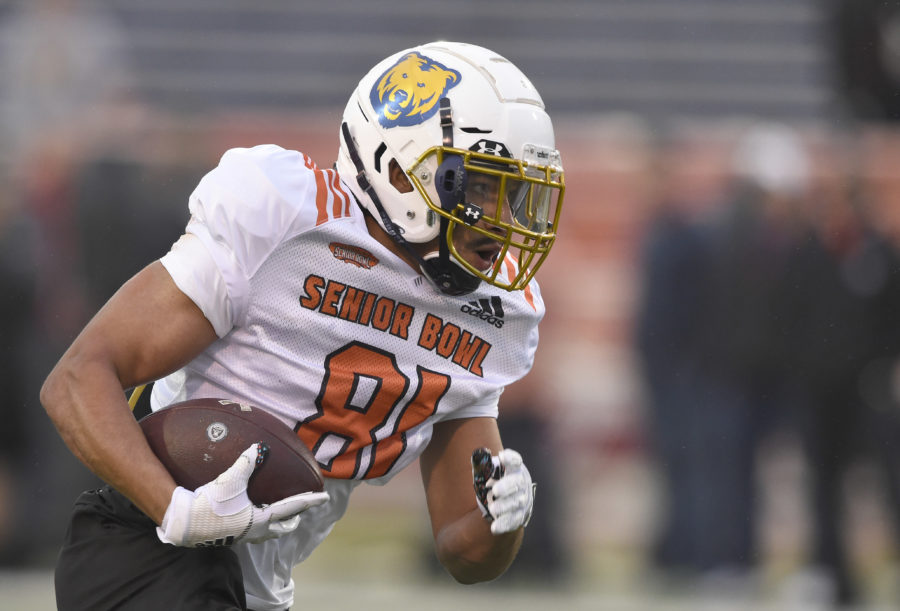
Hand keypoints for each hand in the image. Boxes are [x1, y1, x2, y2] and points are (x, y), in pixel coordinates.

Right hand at [157, 443, 329, 546]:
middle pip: (283, 527)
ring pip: (268, 532)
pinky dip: (259, 522)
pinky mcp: (229, 537)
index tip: (325, 498)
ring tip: (278, 513)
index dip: (310, 501)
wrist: (183, 524)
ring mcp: (242, 537)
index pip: (292, 508)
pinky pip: (251, 531)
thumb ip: (247, 462)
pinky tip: (250, 513)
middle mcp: (255, 531)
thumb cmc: (209, 503)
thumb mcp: (230, 480)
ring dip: (277, 523)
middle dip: (294, 518)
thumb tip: (260, 446)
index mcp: (261, 519)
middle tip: (301, 509)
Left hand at [471, 447, 535, 534]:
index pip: (515, 461)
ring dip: (504, 506)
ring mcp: (523, 500)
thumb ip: (483, 466)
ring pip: (516, 502)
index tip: (501, 456)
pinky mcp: (520, 516)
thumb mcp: (491, 472)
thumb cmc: (497, 481)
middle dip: (507, 486)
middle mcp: (522, 483)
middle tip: (495, 491)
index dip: (510, 458)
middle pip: (517, 482)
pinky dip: (504, 524)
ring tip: (492, 509)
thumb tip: (475, 458)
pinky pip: (513, 520)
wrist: (508, 500)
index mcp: (515, 469)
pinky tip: (494, 528)